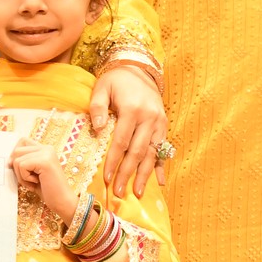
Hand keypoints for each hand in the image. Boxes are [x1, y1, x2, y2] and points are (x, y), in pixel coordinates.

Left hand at [11, 142, 80, 222]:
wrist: (62, 201)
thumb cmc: (47, 190)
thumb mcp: (33, 173)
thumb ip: (23, 163)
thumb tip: (7, 161)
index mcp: (45, 149)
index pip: (22, 141)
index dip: (16, 155)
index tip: (20, 169)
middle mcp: (47, 148)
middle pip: (17, 150)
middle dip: (17, 168)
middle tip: (29, 179)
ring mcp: (46, 153)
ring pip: (17, 159)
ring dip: (21, 175)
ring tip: (34, 182)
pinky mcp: (44, 161)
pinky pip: (21, 166)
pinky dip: (25, 178)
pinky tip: (37, 182)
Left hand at [88, 59, 166, 196]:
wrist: (139, 69)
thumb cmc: (116, 80)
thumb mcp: (101, 87)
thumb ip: (97, 107)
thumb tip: (97, 129)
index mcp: (133, 110)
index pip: (121, 141)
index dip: (114, 161)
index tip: (107, 178)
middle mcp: (149, 118)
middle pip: (138, 151)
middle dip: (128, 174)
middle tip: (120, 192)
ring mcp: (159, 122)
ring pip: (153, 153)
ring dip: (145, 175)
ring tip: (138, 192)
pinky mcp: (164, 125)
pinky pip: (163, 149)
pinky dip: (161, 166)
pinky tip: (160, 182)